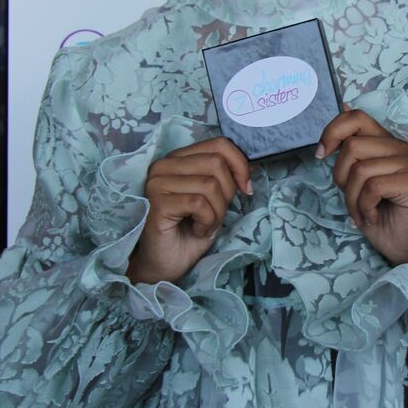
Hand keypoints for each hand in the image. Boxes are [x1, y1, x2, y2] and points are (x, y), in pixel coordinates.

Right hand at [126, 137, 251, 284]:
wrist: (166, 264)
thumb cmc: (189, 231)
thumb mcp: (214, 199)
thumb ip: (225, 178)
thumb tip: (250, 166)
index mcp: (178, 158)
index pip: (218, 144)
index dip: (239, 164)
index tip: (246, 188)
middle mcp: (164, 165)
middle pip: (216, 163)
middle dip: (227, 193)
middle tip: (216, 214)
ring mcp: (157, 182)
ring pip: (209, 185)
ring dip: (217, 212)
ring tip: (204, 225)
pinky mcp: (158, 203)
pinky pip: (199, 204)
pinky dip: (207, 221)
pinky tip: (197, 230)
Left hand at [317, 109, 407, 265]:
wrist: (401, 245)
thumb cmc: (377, 212)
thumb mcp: (354, 179)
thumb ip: (350, 149)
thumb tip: (343, 105)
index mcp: (384, 141)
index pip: (356, 117)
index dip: (332, 132)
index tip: (321, 155)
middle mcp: (398, 147)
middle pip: (352, 146)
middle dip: (341, 178)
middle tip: (351, 199)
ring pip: (360, 170)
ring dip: (352, 199)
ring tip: (361, 213)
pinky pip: (373, 187)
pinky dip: (365, 208)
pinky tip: (373, 217)